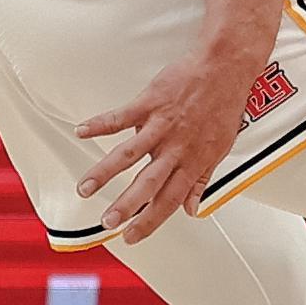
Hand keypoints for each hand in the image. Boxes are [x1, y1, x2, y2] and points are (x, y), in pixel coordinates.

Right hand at [74, 49, 252, 243]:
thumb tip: (193, 209)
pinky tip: (81, 131)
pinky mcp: (151, 102)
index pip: (169, 200)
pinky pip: (121, 116)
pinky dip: (100, 124)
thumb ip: (203, 180)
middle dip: (126, 206)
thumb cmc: (224, 106)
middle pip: (148, 182)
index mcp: (193, 162)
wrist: (225, 68)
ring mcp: (162, 125)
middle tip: (107, 223)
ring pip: (130, 153)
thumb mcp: (221, 149)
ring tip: (85, 188)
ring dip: (106, 172)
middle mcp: (176, 147)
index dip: (150, 221)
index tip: (132, 236)